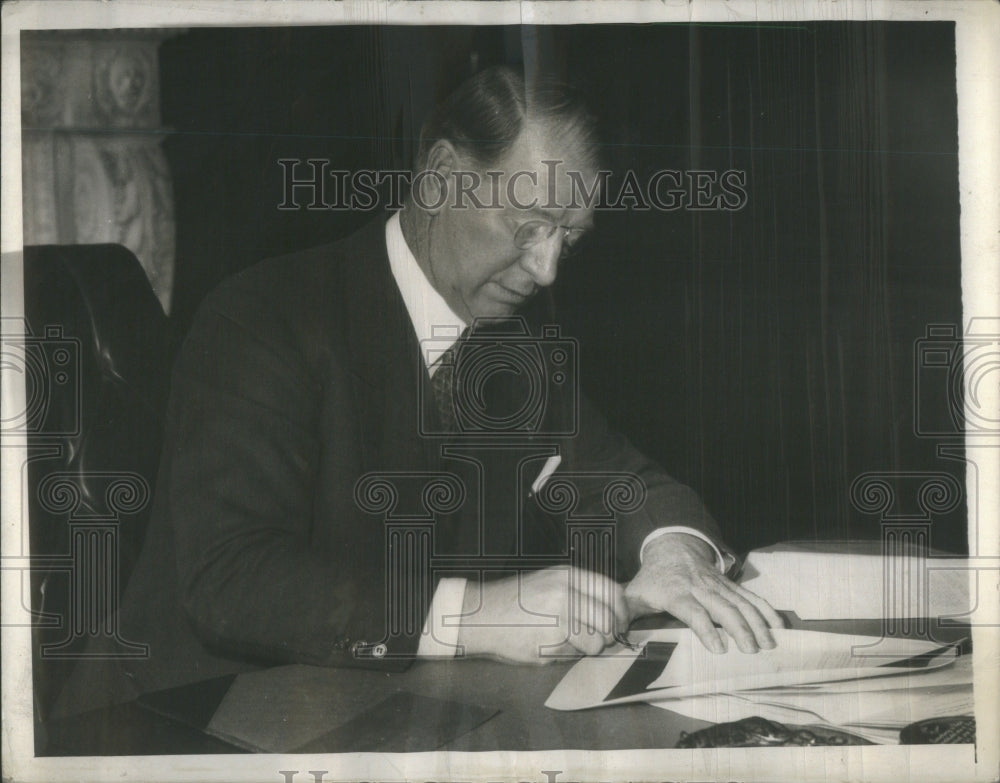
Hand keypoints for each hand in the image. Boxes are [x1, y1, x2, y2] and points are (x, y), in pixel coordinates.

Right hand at [456, 567, 627, 662]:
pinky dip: (568, 655)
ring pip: (597, 641)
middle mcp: (565, 593)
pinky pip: (575, 654)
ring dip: (590, 647)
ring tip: (571, 643)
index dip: (622, 611)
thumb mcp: (548, 581)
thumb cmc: (515, 602)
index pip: (612, 591)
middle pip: (609, 619)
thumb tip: (613, 608)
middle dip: (610, 633)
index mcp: (566, 576)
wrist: (482, 615)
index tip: (621, 621)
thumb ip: (578, 590)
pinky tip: (552, 646)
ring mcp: (558, 618)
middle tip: (602, 638)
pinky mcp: (550, 642)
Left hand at [624, 533, 783, 653]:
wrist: (672, 547)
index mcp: (676, 592)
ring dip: (757, 622)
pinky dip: (767, 610)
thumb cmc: (653, 578)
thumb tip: (609, 628)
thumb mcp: (635, 591)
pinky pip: (751, 597)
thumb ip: (623, 610)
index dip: (706, 629)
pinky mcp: (730, 585)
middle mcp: (700, 587)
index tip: (719, 648)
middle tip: (752, 650)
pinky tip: (779, 626)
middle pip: (723, 607)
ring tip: (769, 643)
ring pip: (741, 602)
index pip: (693, 611)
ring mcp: (719, 585)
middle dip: (739, 629)